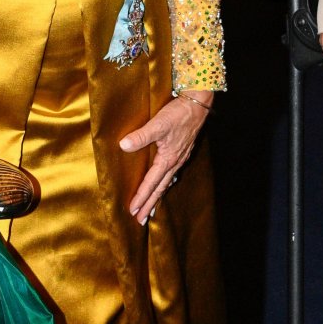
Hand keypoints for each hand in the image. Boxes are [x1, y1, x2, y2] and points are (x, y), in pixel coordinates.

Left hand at [119, 91, 211, 225]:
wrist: (198, 103)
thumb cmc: (178, 113)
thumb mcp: (158, 123)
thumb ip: (141, 136)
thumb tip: (123, 146)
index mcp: (168, 159)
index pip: (151, 183)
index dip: (141, 197)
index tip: (133, 211)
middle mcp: (175, 162)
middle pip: (160, 188)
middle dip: (150, 204)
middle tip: (141, 220)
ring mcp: (181, 158)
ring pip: (167, 182)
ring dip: (157, 196)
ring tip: (151, 208)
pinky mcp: (183, 151)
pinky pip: (172, 173)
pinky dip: (165, 183)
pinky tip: (164, 182)